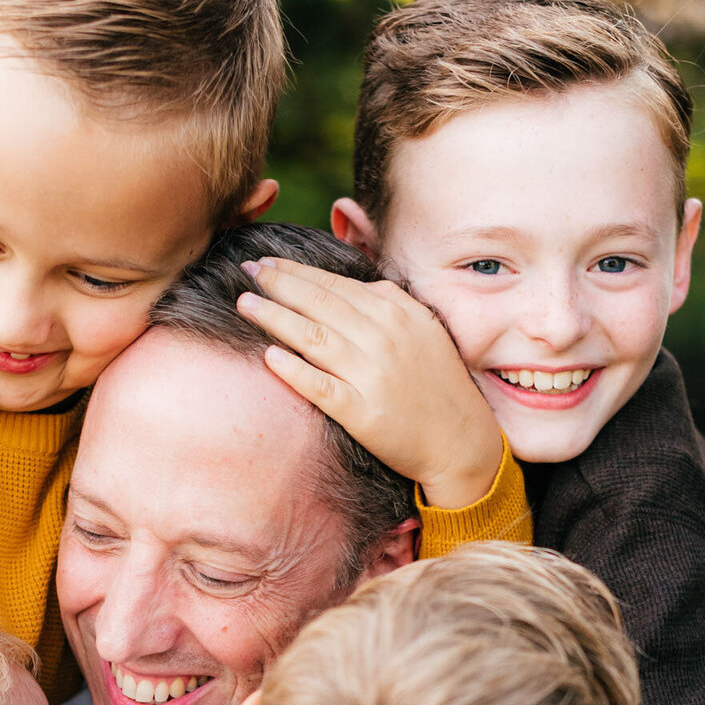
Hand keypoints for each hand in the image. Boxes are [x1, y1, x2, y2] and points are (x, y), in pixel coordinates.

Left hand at [237, 258, 502, 509]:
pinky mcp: (363, 413)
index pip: (335, 286)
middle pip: (319, 304)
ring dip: (275, 318)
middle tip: (246, 273)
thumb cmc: (437, 384)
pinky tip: (269, 357)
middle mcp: (382, 338)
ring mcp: (371, 376)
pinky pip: (321, 387)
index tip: (266, 263)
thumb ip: (389, 301)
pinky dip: (294, 371)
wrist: (460, 440)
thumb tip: (351, 282)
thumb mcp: (423, 329)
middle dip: (278, 285)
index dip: (296, 272)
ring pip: (313, 338)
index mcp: (394, 314)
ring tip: (245, 304)